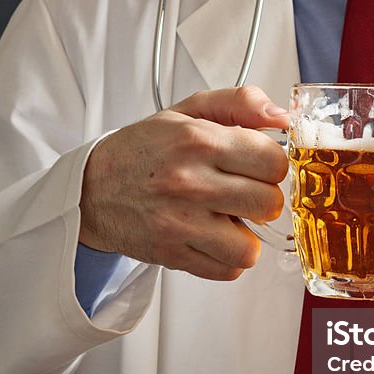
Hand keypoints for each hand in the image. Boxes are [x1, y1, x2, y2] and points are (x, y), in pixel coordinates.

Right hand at [78, 86, 289, 279]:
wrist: (91, 187)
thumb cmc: (145, 149)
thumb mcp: (190, 110)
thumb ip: (240, 103)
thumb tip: (282, 117)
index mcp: (198, 140)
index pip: (273, 161)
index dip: (271, 164)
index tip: (257, 165)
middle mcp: (189, 182)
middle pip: (268, 204)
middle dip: (261, 197)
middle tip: (241, 191)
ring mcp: (180, 223)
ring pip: (250, 246)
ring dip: (245, 234)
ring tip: (227, 218)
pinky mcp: (172, 254)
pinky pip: (228, 270)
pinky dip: (226, 258)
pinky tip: (212, 236)